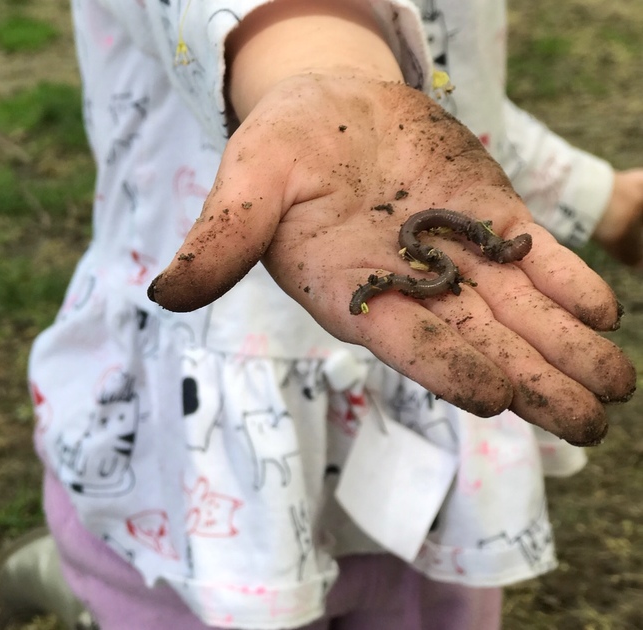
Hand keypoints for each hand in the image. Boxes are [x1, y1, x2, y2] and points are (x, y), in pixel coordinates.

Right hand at [148, 74, 634, 444]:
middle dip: (533, 382)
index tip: (496, 397)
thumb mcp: (244, 186)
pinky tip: (603, 311)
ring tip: (613, 388)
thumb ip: (219, 241)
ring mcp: (454, 257)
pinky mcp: (488, 221)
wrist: (326, 108)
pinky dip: (568, 284)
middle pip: (479, 344)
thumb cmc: (277, 151)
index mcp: (350, 294)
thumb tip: (163, 292)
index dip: (449, 366)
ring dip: (566, 349)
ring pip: (518, 313)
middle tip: (588, 423)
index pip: (406, 341)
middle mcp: (409, 289)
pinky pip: (533, 260)